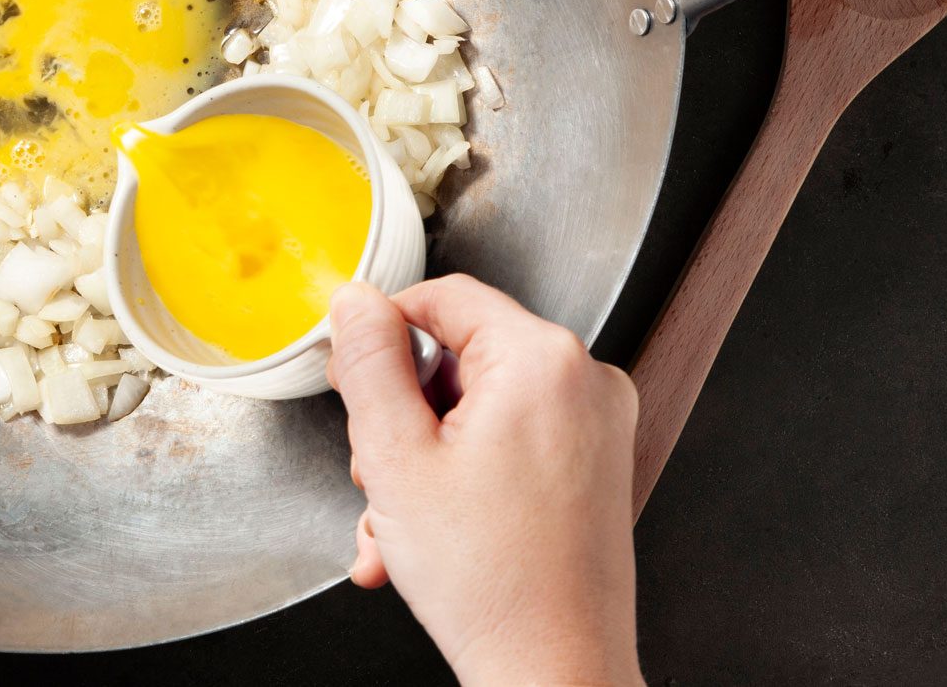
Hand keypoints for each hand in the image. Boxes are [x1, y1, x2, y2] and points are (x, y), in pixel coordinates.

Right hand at [328, 277, 642, 686]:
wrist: (553, 674)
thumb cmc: (492, 583)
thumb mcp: (395, 455)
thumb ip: (369, 362)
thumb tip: (357, 301)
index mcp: (543, 360)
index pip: (442, 297)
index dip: (382, 336)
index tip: (350, 377)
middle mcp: (584, 382)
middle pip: (458, 359)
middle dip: (401, 418)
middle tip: (375, 471)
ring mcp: (595, 427)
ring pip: (476, 410)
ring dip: (422, 462)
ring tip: (399, 524)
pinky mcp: (593, 466)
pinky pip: (507, 444)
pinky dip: (461, 479)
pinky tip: (426, 535)